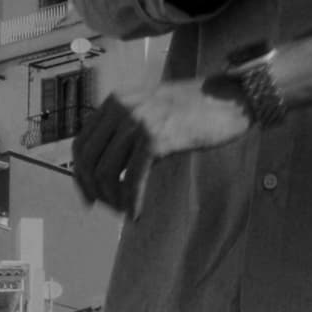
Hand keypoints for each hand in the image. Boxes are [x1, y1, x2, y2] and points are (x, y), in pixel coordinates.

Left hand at [74, 74, 254, 212]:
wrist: (231, 98)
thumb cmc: (197, 108)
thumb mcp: (153, 110)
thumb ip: (129, 130)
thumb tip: (110, 171)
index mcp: (116, 100)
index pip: (81, 142)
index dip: (80, 174)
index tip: (89, 196)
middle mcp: (122, 108)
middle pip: (89, 159)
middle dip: (93, 190)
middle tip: (108, 208)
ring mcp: (137, 121)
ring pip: (107, 172)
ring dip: (113, 199)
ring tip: (126, 210)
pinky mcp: (155, 138)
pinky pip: (132, 179)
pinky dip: (131, 201)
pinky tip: (136, 213)